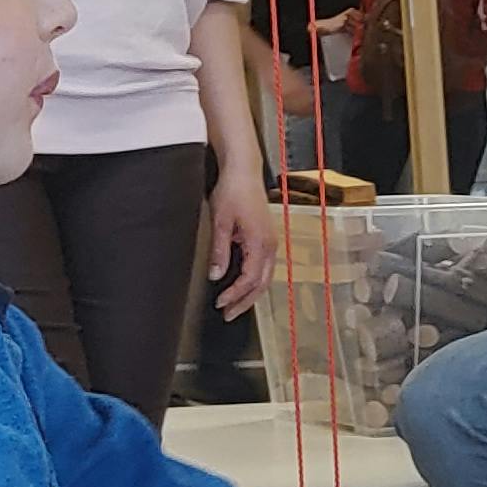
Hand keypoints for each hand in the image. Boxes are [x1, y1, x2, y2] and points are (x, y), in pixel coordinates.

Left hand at [206, 167, 276, 312]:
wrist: (244, 171)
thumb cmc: (233, 192)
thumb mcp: (220, 222)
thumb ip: (220, 251)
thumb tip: (216, 275)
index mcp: (260, 243)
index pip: (250, 279)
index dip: (235, 294)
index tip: (220, 303)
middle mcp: (270, 246)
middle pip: (261, 284)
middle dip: (245, 302)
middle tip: (228, 315)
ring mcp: (270, 242)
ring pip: (265, 277)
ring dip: (250, 293)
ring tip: (234, 305)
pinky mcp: (266, 238)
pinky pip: (264, 267)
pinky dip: (254, 281)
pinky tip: (242, 285)